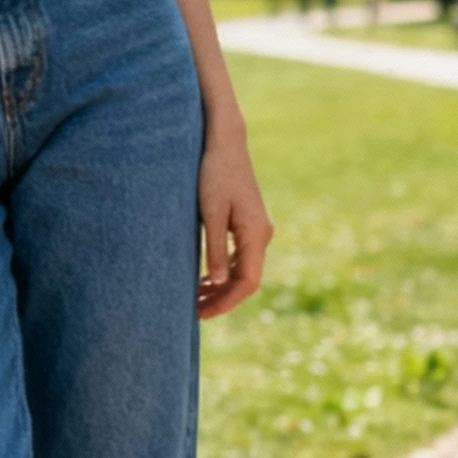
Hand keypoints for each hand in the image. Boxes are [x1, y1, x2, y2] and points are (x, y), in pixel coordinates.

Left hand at [197, 125, 273, 318]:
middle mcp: (262, 235)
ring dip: (223, 288)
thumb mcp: (210, 213)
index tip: (202, 314)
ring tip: (196, 300)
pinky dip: (225, 272)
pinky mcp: (249, 223)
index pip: (247, 282)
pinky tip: (205, 279)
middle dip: (222, 299)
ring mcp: (258, 229)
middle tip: (194, 312)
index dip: (226, 303)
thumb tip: (218, 283)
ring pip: (244, 270)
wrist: (225, 142)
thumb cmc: (214, 174)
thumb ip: (216, 249)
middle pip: (247, 280)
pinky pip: (241, 257)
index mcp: (256, 234)